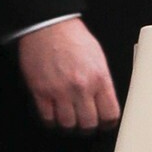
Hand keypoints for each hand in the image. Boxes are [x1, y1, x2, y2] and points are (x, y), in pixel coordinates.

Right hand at [17, 17, 119, 131]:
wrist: (48, 26)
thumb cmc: (72, 37)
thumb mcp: (98, 57)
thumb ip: (102, 80)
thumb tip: (105, 99)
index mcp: (99, 78)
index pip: (110, 114)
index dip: (108, 122)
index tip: (104, 122)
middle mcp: (81, 87)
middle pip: (89, 123)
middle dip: (88, 125)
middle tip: (85, 120)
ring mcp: (60, 91)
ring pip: (68, 124)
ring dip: (69, 123)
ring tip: (69, 117)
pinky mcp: (41, 91)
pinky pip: (47, 117)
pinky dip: (51, 119)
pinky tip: (54, 113)